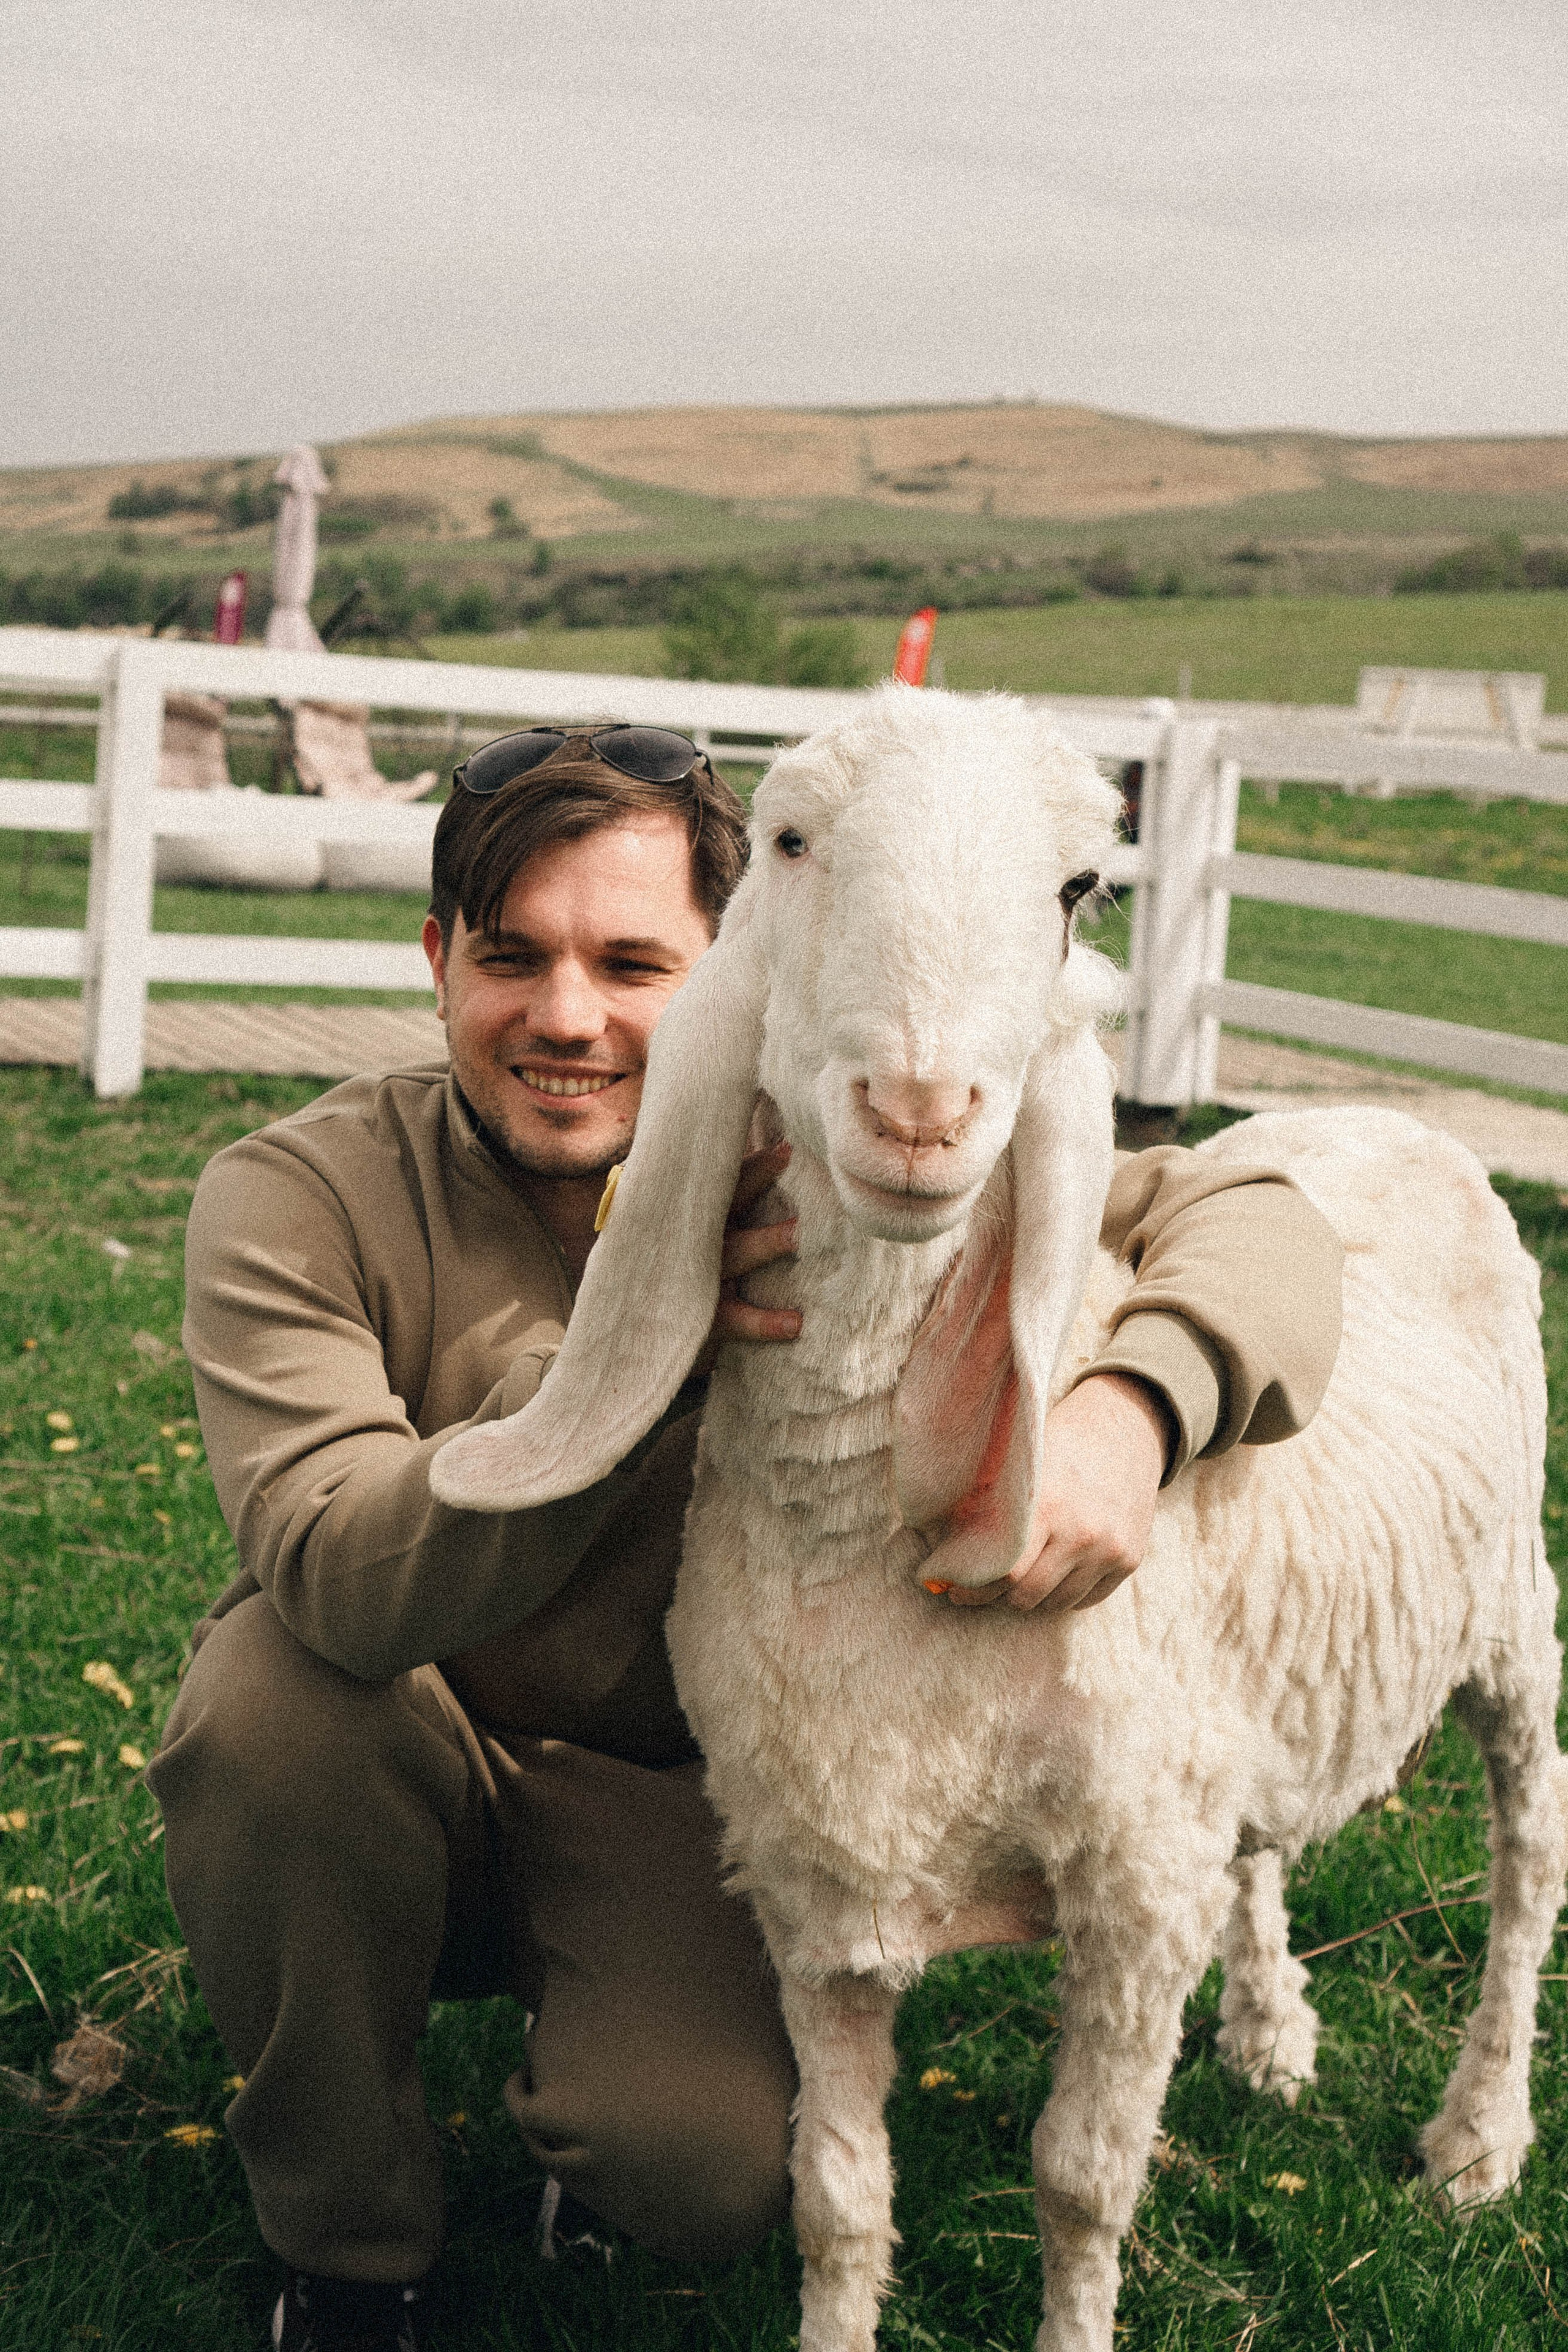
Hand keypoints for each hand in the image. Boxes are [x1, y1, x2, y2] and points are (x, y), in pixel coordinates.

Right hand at [693, 1140, 801, 1372]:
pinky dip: (762, 1323)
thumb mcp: (695, 1238)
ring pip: (732, 1255)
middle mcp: (693, 1241)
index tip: (785, 1146)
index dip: (751, 1162)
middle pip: (722, 1203)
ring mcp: (695, 1277)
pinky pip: (734, 1320)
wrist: (640, 1330)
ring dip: (764, 1243)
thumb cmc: (682, 1276)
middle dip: (754, 1180)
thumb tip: (769, 1160)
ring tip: (798, 1235)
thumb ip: (718, 1208)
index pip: (720, 1181)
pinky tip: (794, 1324)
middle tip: (786, 1157)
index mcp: (694, 1218)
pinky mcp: (700, 1318)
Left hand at [945, 1372, 1171, 1613]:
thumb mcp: (1019, 1466)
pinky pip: (1087, 1600)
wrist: (1125, 1427)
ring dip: (1031, 1597)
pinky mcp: (1130, 1560)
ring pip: (1056, 1603)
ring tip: (1015, 1581)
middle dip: (997, 1597)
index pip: (1004, 1574)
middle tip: (980, 1590)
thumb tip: (942, 1553)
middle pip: (1027, 1596)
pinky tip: (1049, 1577)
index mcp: (1047, 1506)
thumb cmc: (1059, 1443)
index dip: (973, 1588)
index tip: (955, 1589)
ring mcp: (1109, 1550)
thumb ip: (985, 1508)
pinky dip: (1064, 1595)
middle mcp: (1082, 1534)